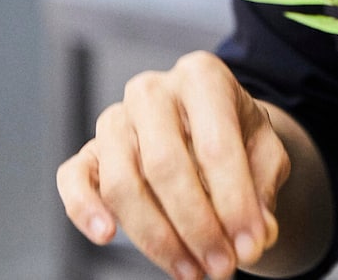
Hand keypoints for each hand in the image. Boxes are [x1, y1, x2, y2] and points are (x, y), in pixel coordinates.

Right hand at [56, 51, 288, 279]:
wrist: (206, 129)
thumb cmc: (236, 137)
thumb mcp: (264, 150)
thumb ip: (262, 186)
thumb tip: (257, 234)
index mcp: (202, 77)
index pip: (215, 144)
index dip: (234, 202)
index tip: (251, 247)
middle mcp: (153, 91)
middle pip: (165, 165)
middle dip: (196, 226)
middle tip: (222, 268)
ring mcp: (115, 118)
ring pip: (121, 182)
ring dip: (156, 237)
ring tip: (191, 271)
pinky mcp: (88, 150)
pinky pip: (73, 178)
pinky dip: (84, 209)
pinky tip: (107, 236)